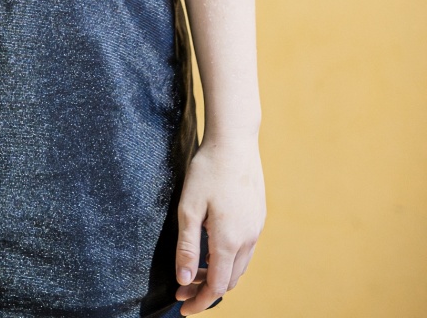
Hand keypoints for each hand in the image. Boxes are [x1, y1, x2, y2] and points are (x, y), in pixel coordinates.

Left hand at [175, 134, 265, 312]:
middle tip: (183, 289)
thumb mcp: (189, 208)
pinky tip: (214, 249)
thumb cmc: (207, 171)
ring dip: (219, 276)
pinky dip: (230, 260)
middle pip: (230, 280)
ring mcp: (256, 228)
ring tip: (196, 272)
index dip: (200, 301)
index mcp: (229, 240)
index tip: (183, 308)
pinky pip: (246, 250)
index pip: (217, 286)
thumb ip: (187, 248)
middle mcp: (248, 239)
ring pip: (240, 267)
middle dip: (207, 291)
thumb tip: (184, 281)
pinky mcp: (258, 216)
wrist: (235, 141)